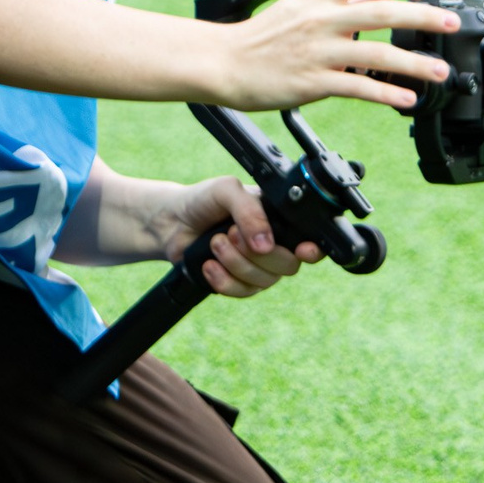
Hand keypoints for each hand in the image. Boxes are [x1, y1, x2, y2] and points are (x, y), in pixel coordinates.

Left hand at [155, 177, 323, 298]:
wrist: (171, 222)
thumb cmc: (203, 200)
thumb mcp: (227, 190)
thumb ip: (250, 211)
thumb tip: (266, 243)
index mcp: (280, 219)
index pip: (311, 239)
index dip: (312, 250)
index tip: (302, 251)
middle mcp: (275, 244)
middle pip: (288, 265)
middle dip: (256, 253)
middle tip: (229, 234)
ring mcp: (258, 267)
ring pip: (265, 281)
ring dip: (236, 263)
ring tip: (214, 243)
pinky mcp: (239, 283)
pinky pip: (243, 292)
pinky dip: (224, 280)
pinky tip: (209, 265)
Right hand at [212, 0, 460, 111]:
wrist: (222, 63)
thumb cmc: (260, 38)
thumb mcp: (301, 8)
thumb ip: (343, 1)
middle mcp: (321, 19)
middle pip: (382, 11)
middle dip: (424, 16)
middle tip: (451, 24)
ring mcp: (318, 52)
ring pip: (377, 53)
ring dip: (415, 64)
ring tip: (440, 72)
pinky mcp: (312, 82)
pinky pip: (358, 87)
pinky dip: (387, 93)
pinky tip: (406, 100)